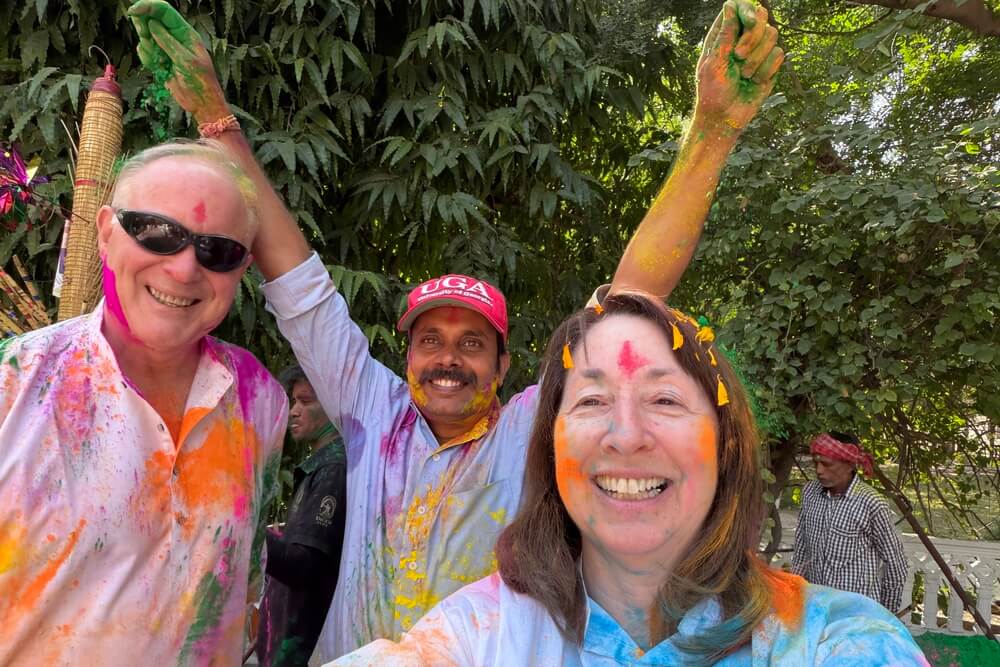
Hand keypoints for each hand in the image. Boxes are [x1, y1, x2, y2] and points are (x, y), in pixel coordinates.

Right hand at [128, 0, 230, 122]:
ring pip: (146, 36)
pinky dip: (148, 59)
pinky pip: (145, 52)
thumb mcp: (185, 61)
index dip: (148, 6)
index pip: (164, 10)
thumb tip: (152, 24)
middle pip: (151, 19)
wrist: (201, 104)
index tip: (134, 11)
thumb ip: (168, 42)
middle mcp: (175, 37)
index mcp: (185, 33)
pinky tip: (160, 69)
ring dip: (147, 47)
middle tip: (146, 39)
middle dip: (143, 27)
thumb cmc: (201, 83)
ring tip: (161, 62)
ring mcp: (166, 48)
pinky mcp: (160, 60)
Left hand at [695, 0, 783, 133]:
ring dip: (757, 57)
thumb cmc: (713, 91)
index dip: (747, 10)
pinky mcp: (770, 64)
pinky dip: (766, 69)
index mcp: (724, 34)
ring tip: (744, 74)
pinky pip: (779, 54)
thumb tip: (730, 4)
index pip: (739, 7)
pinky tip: (754, 81)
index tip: (749, 23)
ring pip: (773, 34)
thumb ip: (725, 33)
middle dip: (752, 37)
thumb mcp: (714, 61)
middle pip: (761, 16)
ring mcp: (758, 50)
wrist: (725, 117)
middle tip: (738, 56)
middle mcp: (742, 38)